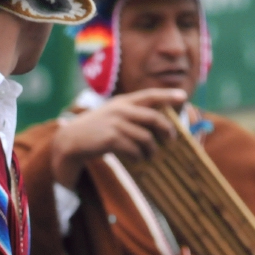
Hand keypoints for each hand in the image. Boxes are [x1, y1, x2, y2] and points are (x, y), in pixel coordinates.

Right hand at [51, 88, 186, 188]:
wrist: (72, 140)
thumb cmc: (96, 130)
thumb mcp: (112, 115)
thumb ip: (132, 115)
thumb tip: (159, 125)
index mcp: (122, 102)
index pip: (149, 95)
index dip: (167, 95)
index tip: (183, 97)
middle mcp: (120, 109)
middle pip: (154, 118)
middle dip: (167, 130)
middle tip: (170, 140)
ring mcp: (116, 123)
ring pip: (146, 138)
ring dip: (151, 150)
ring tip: (149, 156)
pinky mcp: (112, 138)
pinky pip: (135, 149)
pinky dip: (138, 156)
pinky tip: (136, 159)